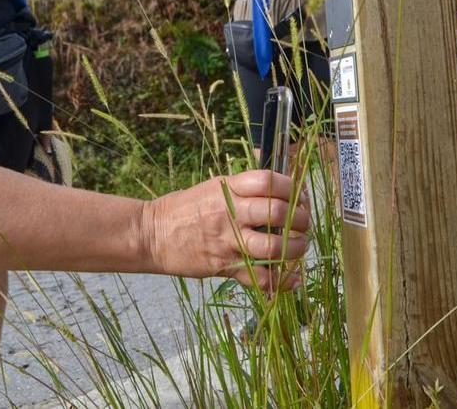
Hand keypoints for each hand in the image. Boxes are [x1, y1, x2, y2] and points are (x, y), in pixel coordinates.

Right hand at [143, 170, 309, 291]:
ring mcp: (227, 240)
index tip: (299, 195)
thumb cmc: (185, 208)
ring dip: (295, 248)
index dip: (291, 187)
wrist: (152, 234)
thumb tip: (276, 175)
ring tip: (298, 247)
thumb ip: (243, 185)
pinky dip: (281, 281)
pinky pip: (259, 277)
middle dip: (301, 219)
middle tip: (304, 224)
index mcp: (228, 188)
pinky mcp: (224, 265)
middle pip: (277, 212)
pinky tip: (292, 279)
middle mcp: (230, 212)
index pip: (268, 181)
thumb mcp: (213, 186)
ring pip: (274, 246)